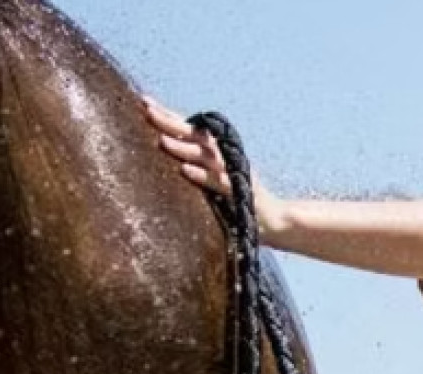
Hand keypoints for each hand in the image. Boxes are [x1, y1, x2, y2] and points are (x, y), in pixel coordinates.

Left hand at [139, 96, 285, 236]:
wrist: (276, 221)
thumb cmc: (241, 203)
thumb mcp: (216, 182)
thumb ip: (198, 168)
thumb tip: (169, 153)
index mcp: (219, 153)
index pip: (191, 130)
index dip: (170, 116)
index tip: (146, 102)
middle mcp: (226, 158)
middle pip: (196, 136)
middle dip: (171, 123)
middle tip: (147, 110)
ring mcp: (234, 174)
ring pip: (205, 156)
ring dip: (183, 148)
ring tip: (161, 140)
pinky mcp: (241, 193)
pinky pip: (218, 183)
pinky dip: (202, 176)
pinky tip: (184, 171)